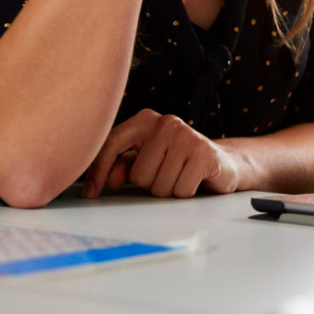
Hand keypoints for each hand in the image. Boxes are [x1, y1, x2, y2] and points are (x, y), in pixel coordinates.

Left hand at [82, 109, 241, 198]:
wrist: (221, 163)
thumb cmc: (177, 162)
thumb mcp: (146, 160)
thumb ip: (123, 166)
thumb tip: (108, 179)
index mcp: (146, 120)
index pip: (113, 142)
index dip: (98, 170)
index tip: (91, 193)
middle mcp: (166, 122)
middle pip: (139, 175)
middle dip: (150, 184)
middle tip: (166, 174)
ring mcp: (187, 136)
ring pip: (160, 186)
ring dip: (169, 190)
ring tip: (180, 177)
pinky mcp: (204, 153)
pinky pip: (180, 190)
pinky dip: (185, 192)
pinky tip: (193, 180)